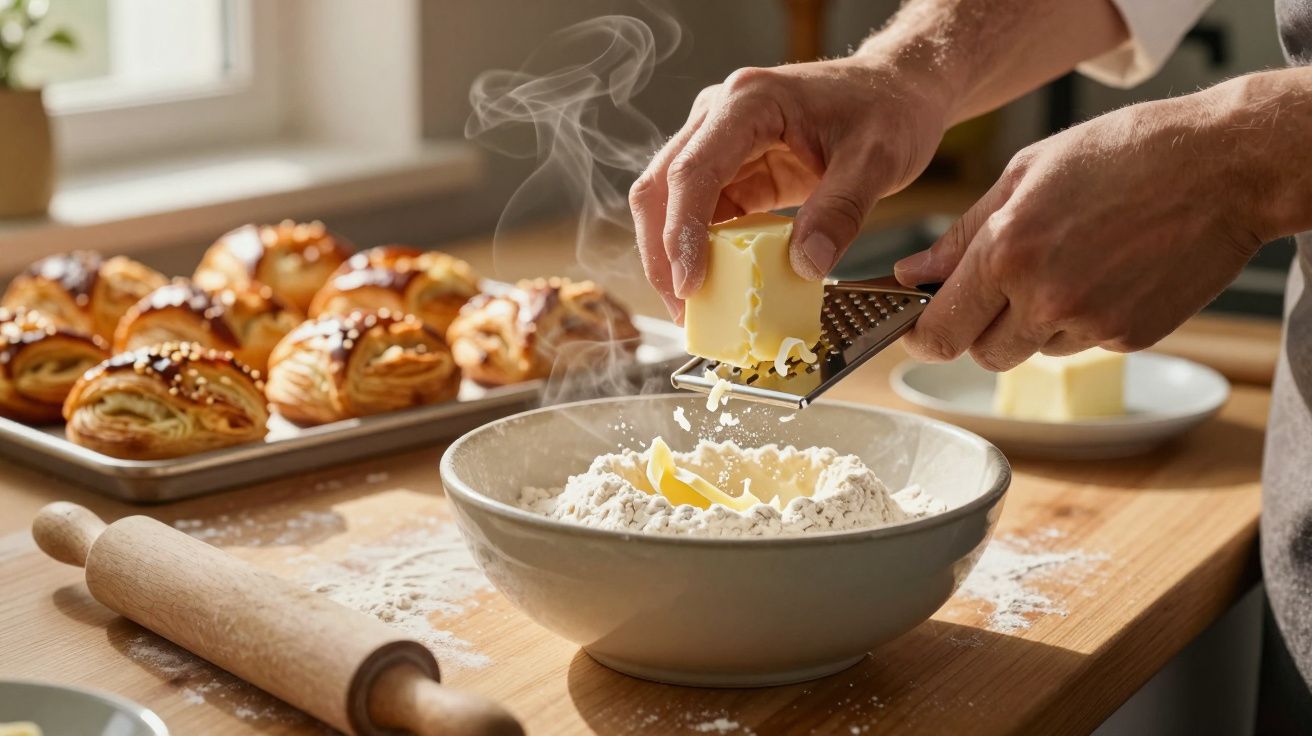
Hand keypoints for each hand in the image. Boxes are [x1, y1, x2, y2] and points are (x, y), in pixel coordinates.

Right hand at [630, 56, 951, 321]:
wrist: (897, 91)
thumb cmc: (887, 110)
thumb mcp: (876, 160)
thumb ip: (840, 210)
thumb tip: (805, 266)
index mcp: (748, 102)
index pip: (693, 171)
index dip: (682, 232)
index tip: (690, 284)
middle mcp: (719, 116)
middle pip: (662, 187)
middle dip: (663, 253)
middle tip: (683, 310)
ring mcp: (719, 143)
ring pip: (669, 203)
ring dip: (674, 256)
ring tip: (694, 307)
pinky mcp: (731, 170)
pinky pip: (702, 214)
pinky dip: (701, 252)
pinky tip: (715, 285)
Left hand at [894, 91, 1266, 370]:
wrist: (1224, 166)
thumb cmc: (1123, 153)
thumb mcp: (1026, 173)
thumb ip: (961, 235)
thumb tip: (914, 276)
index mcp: (1007, 252)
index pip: (939, 333)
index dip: (924, 335)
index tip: (923, 326)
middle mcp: (1044, 297)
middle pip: (982, 355)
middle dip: (980, 330)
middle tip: (1000, 290)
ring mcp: (1091, 323)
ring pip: (1032, 351)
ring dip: (1034, 323)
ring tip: (1070, 264)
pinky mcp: (1130, 338)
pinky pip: (1082, 346)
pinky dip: (1082, 321)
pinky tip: (1107, 273)